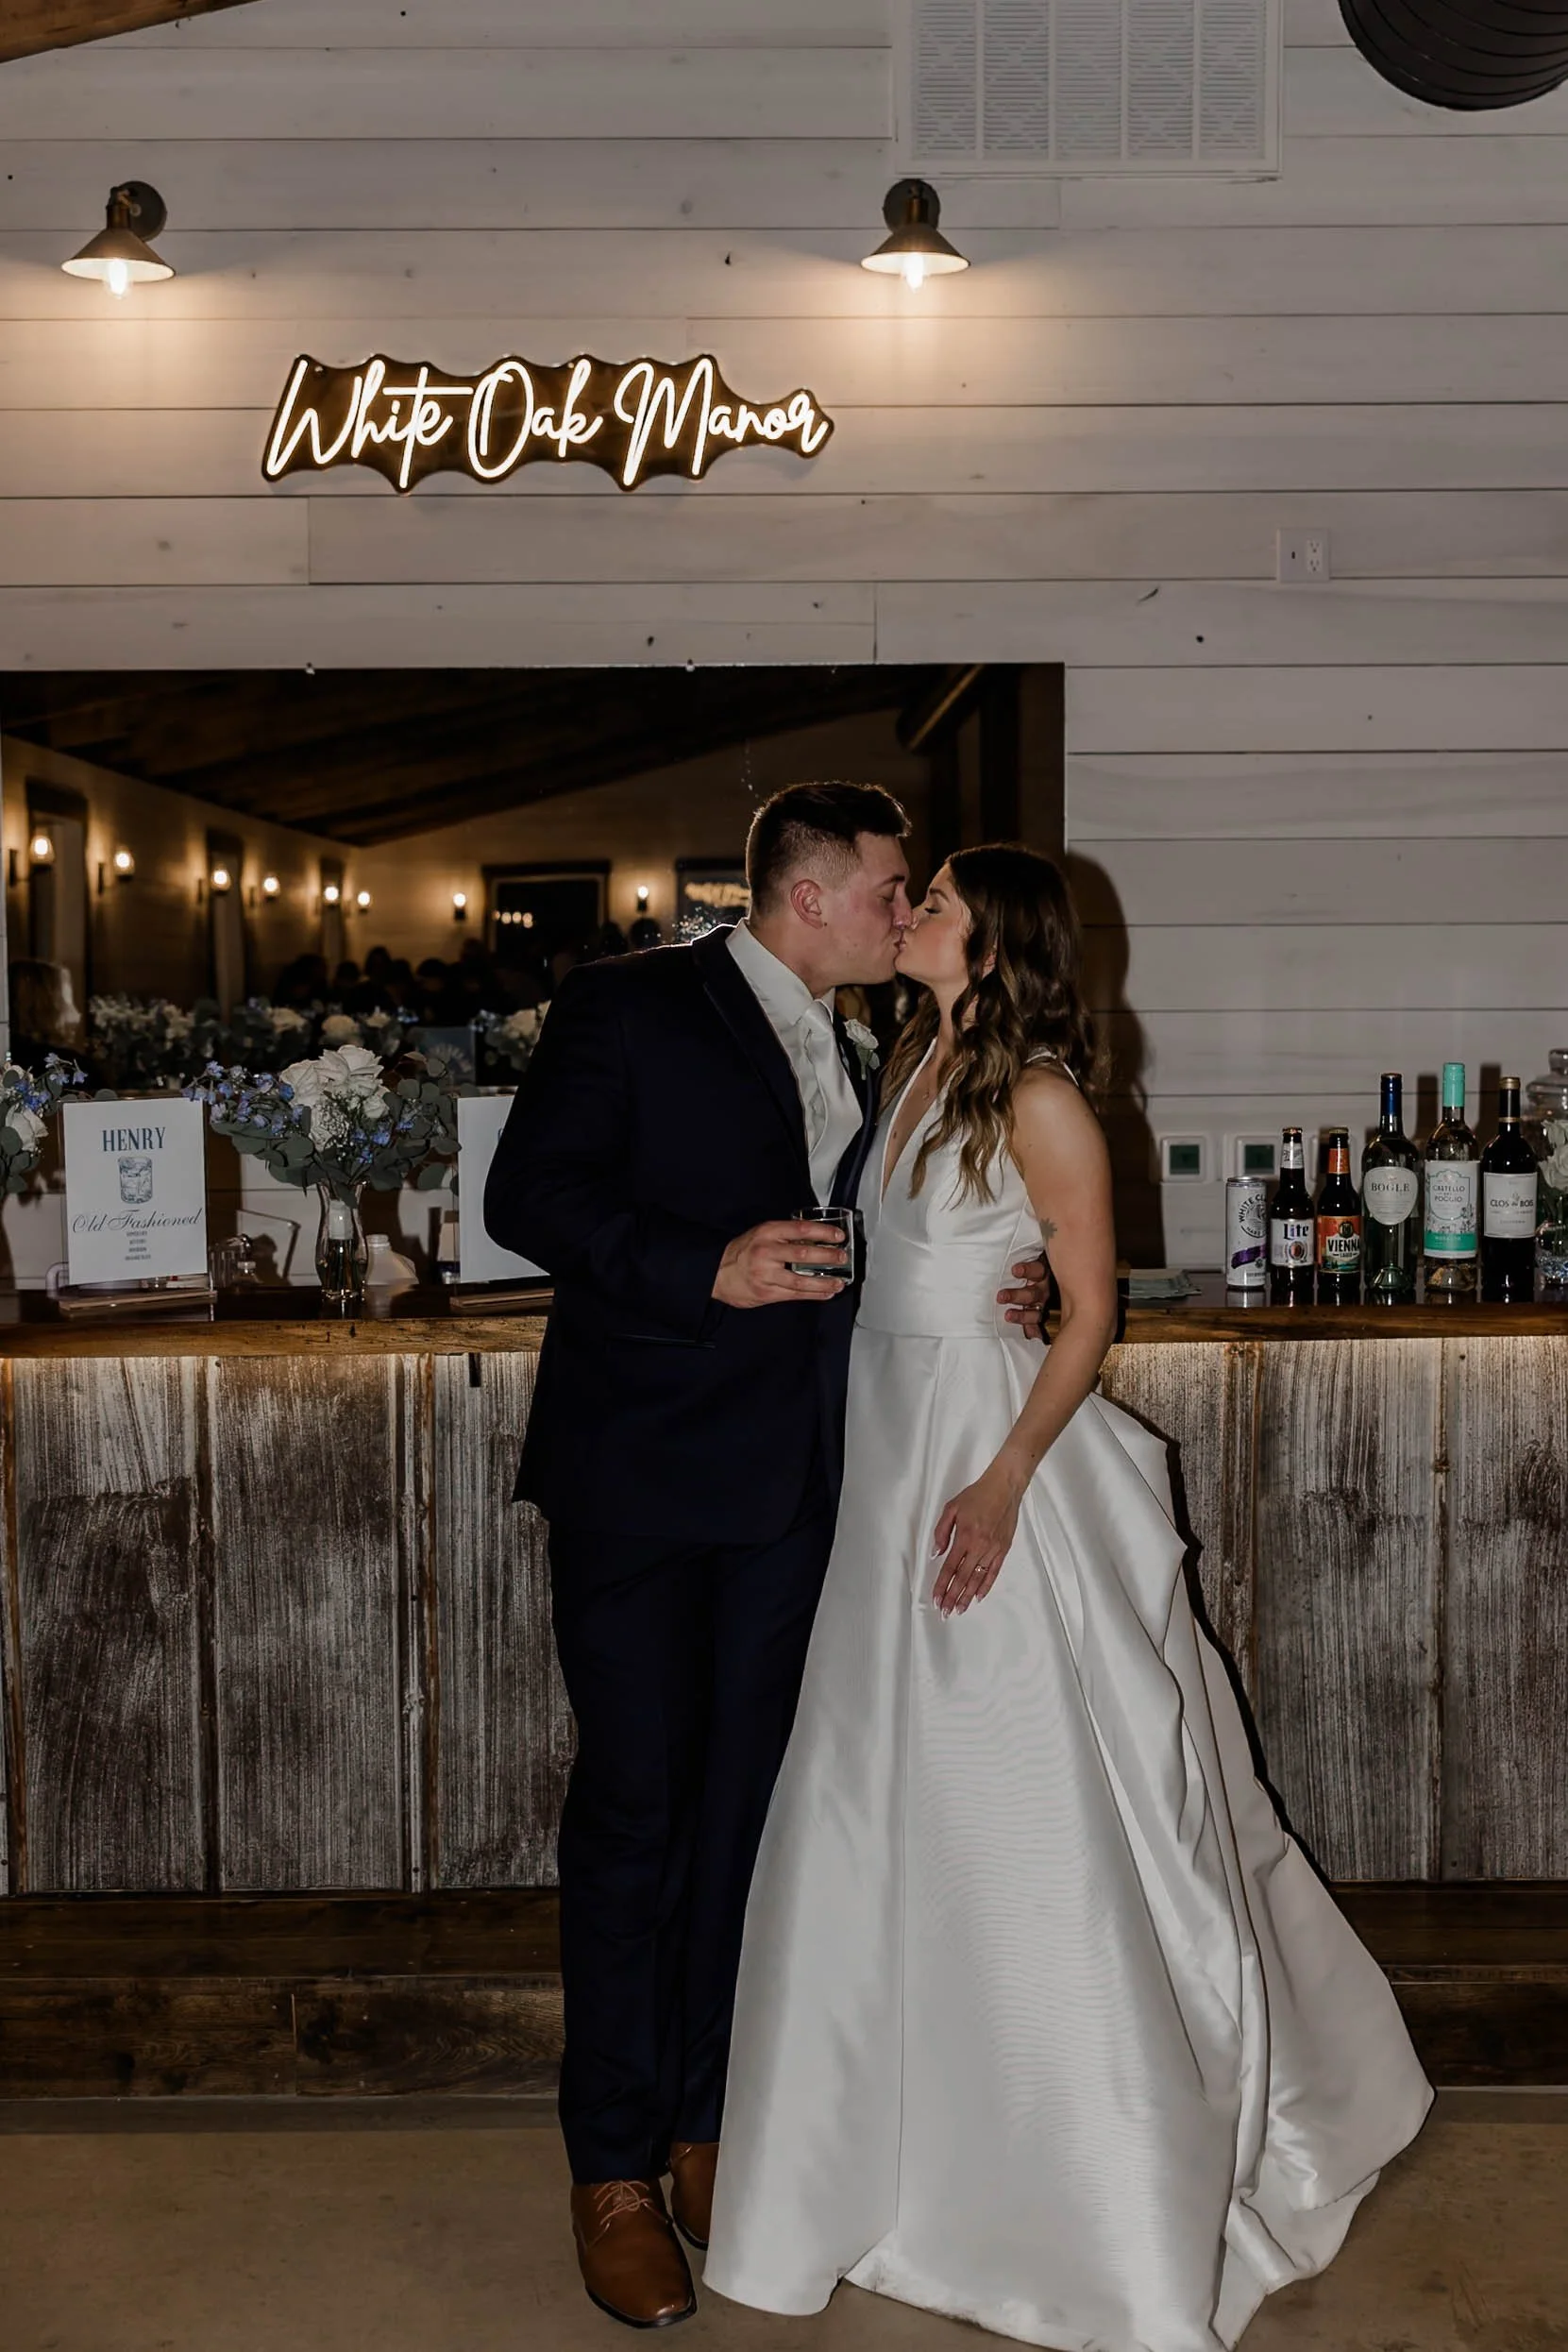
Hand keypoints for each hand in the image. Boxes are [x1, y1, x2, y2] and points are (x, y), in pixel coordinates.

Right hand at [712, 1219, 847, 1308]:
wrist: (717, 1272)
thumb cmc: (742, 1252)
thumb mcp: (761, 1234)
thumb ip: (785, 1236)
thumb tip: (816, 1239)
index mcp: (767, 1233)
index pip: (800, 1229)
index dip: (823, 1232)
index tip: (838, 1236)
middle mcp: (766, 1252)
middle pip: (803, 1254)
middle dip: (827, 1257)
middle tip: (842, 1258)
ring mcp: (766, 1274)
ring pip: (801, 1280)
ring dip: (824, 1283)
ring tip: (839, 1283)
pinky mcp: (766, 1292)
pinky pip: (795, 1295)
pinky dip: (813, 1294)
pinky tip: (825, 1293)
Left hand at [931, 1457, 1025, 1615]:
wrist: (1004, 1487)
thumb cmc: (976, 1495)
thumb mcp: (951, 1507)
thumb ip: (941, 1532)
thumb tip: (936, 1553)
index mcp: (965, 1536)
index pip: (950, 1567)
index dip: (942, 1585)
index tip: (936, 1598)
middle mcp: (979, 1546)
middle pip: (963, 1578)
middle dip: (952, 1597)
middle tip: (945, 1612)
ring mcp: (993, 1549)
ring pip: (978, 1578)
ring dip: (967, 1596)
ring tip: (959, 1610)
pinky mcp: (1004, 1549)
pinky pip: (993, 1572)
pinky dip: (985, 1586)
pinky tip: (978, 1597)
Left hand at [997, 1252, 1049, 1339]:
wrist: (1052, 1289)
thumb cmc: (1032, 1271)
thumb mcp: (1032, 1259)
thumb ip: (1024, 1249)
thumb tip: (1016, 1216)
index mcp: (1043, 1272)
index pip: (1038, 1270)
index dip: (1027, 1270)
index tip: (1015, 1270)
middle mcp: (1046, 1289)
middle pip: (1034, 1293)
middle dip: (1017, 1295)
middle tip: (1001, 1296)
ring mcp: (1047, 1306)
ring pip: (1037, 1312)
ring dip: (1023, 1315)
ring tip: (1008, 1316)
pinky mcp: (1046, 1321)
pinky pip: (1042, 1329)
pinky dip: (1034, 1332)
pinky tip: (1029, 1335)